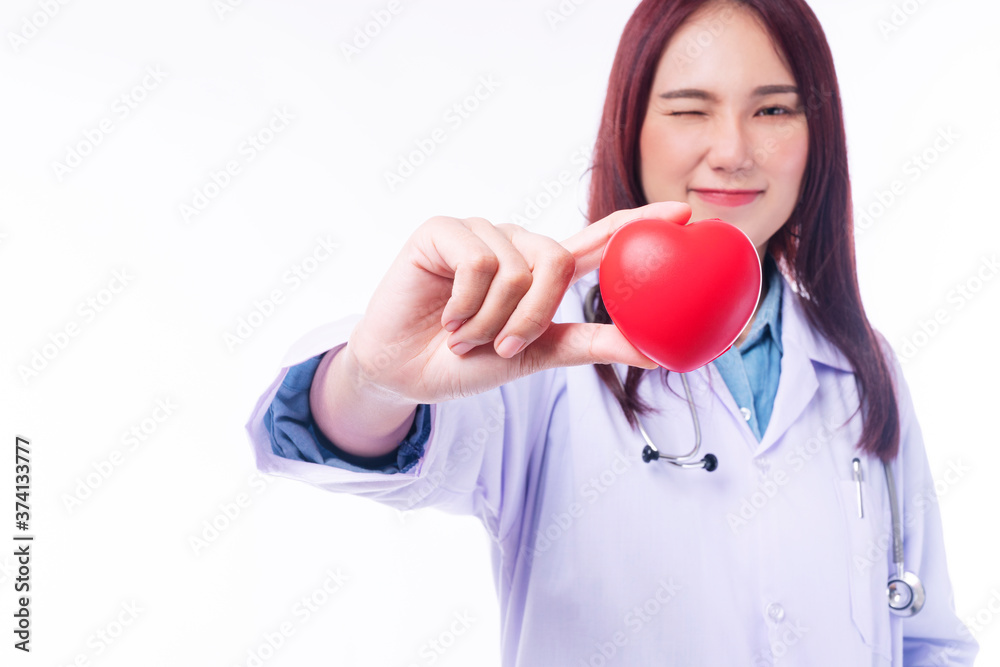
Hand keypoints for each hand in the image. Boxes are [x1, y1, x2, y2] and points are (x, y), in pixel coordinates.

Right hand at [342, 200, 692, 405]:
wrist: (404, 372)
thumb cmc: (468, 362)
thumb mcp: (537, 355)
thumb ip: (592, 343)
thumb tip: (659, 350)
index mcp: (542, 268)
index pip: (598, 240)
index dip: (640, 225)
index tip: (687, 216)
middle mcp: (516, 242)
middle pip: (556, 261)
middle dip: (530, 317)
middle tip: (500, 348)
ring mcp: (479, 232)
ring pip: (517, 267)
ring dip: (490, 320)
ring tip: (463, 334)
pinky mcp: (442, 229)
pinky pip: (477, 261)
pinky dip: (463, 304)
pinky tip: (443, 315)